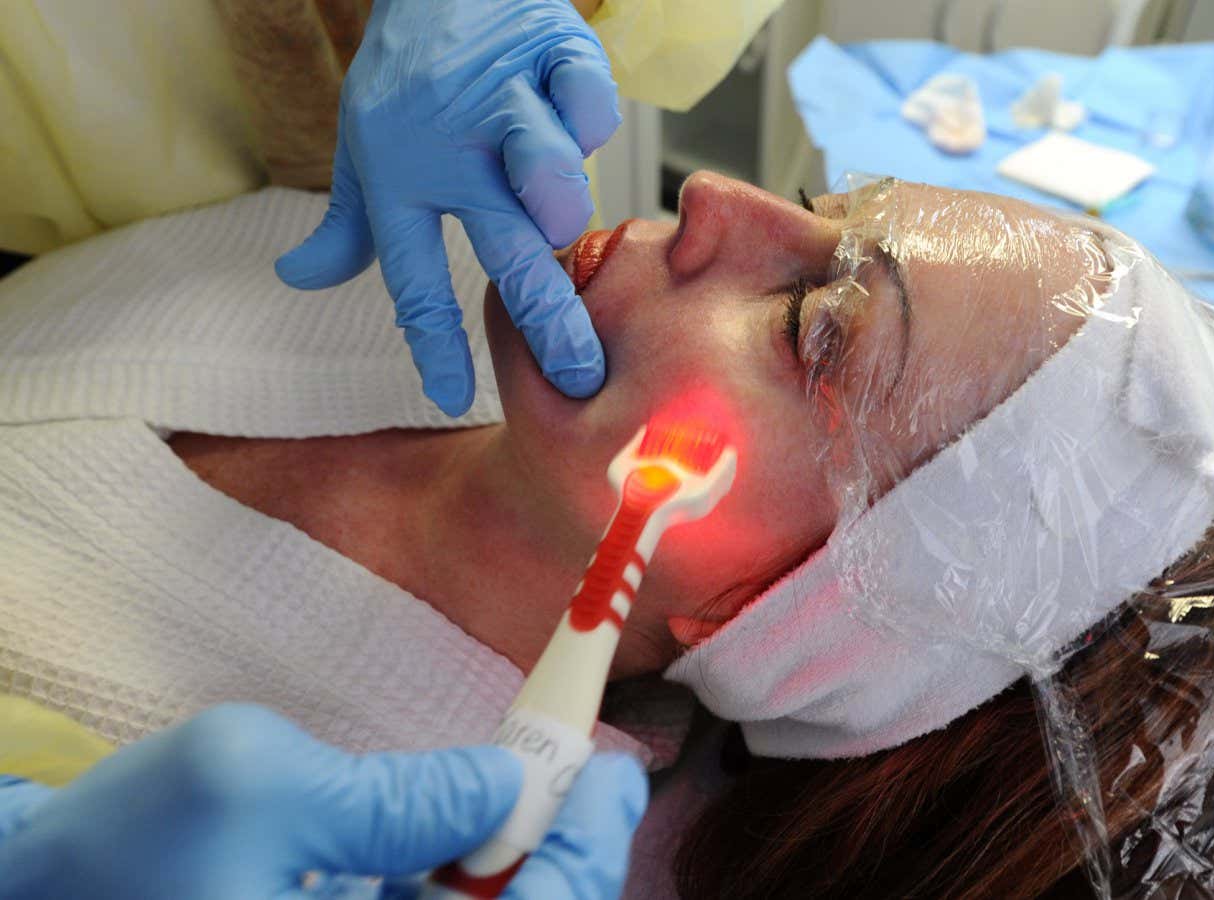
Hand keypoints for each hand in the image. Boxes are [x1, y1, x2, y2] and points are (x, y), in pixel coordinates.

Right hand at [0, 704, 647, 899]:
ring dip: (517, 866)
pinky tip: (475, 824)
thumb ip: (392, 796)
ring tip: (542, 779)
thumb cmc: (117, 855)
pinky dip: (462, 880)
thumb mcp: (255, 784)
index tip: (611, 773)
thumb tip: (504, 787)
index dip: (582, 858)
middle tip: (588, 770)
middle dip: (561, 861)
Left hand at [275, 0, 620, 415]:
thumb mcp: (364, 149)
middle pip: (503, 249)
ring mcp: (507, 102)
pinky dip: (591, 122)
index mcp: (400, 179)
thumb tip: (297, 277)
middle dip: (545, 320)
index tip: (457, 398)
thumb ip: (347, 225)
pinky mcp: (556, 57)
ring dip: (557, 202)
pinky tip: (579, 124)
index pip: (416, 279)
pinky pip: (589, 103)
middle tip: (579, 374)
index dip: (436, 343)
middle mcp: (453, 151)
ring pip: (544, 169)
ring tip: (558, 219)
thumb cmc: (408, 78)